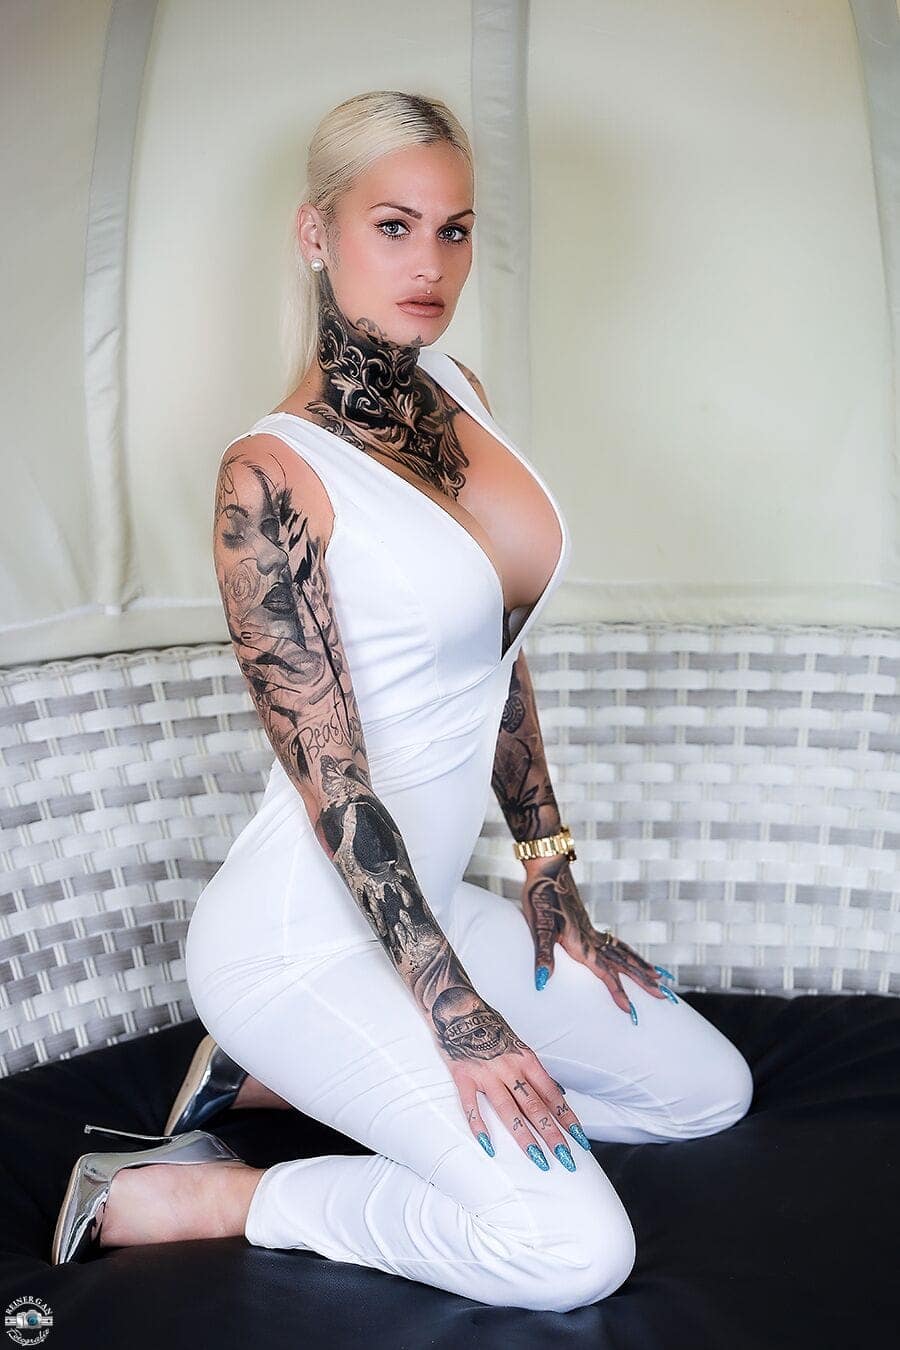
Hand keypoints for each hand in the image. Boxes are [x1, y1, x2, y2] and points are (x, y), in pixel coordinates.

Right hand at [427, 986, 591, 1168]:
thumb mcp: (519, 1044)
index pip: (552, 1094)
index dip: (567, 1117)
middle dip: (552, 1134)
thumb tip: (557, 1093)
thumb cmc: (491, 1026)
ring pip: (508, 1109)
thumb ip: (535, 1070)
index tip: (580, 1139)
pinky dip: (479, 1126)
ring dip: (525, 1136)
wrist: (458, 1006)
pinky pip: (471, 1105)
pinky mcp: (463, 1076)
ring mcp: (485, 1072)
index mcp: (526, 1059)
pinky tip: (489, 1147)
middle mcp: (509, 1067)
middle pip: (534, 1105)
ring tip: (538, 1159)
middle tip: (566, 1159)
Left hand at [520, 854, 675, 1016]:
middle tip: (665, 997)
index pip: (605, 973)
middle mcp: (591, 938)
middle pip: (624, 964)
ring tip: (659, 976)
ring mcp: (591, 929)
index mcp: (581, 943)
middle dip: (644, 982)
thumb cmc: (541, 896)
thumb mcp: (538, 926)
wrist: (548, 866)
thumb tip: (541, 982)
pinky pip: (613, 943)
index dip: (618, 992)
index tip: (632, 1012)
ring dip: (640, 966)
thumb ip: (543, 954)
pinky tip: (626, 954)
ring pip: (622, 952)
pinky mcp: (586, 923)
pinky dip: (626, 952)